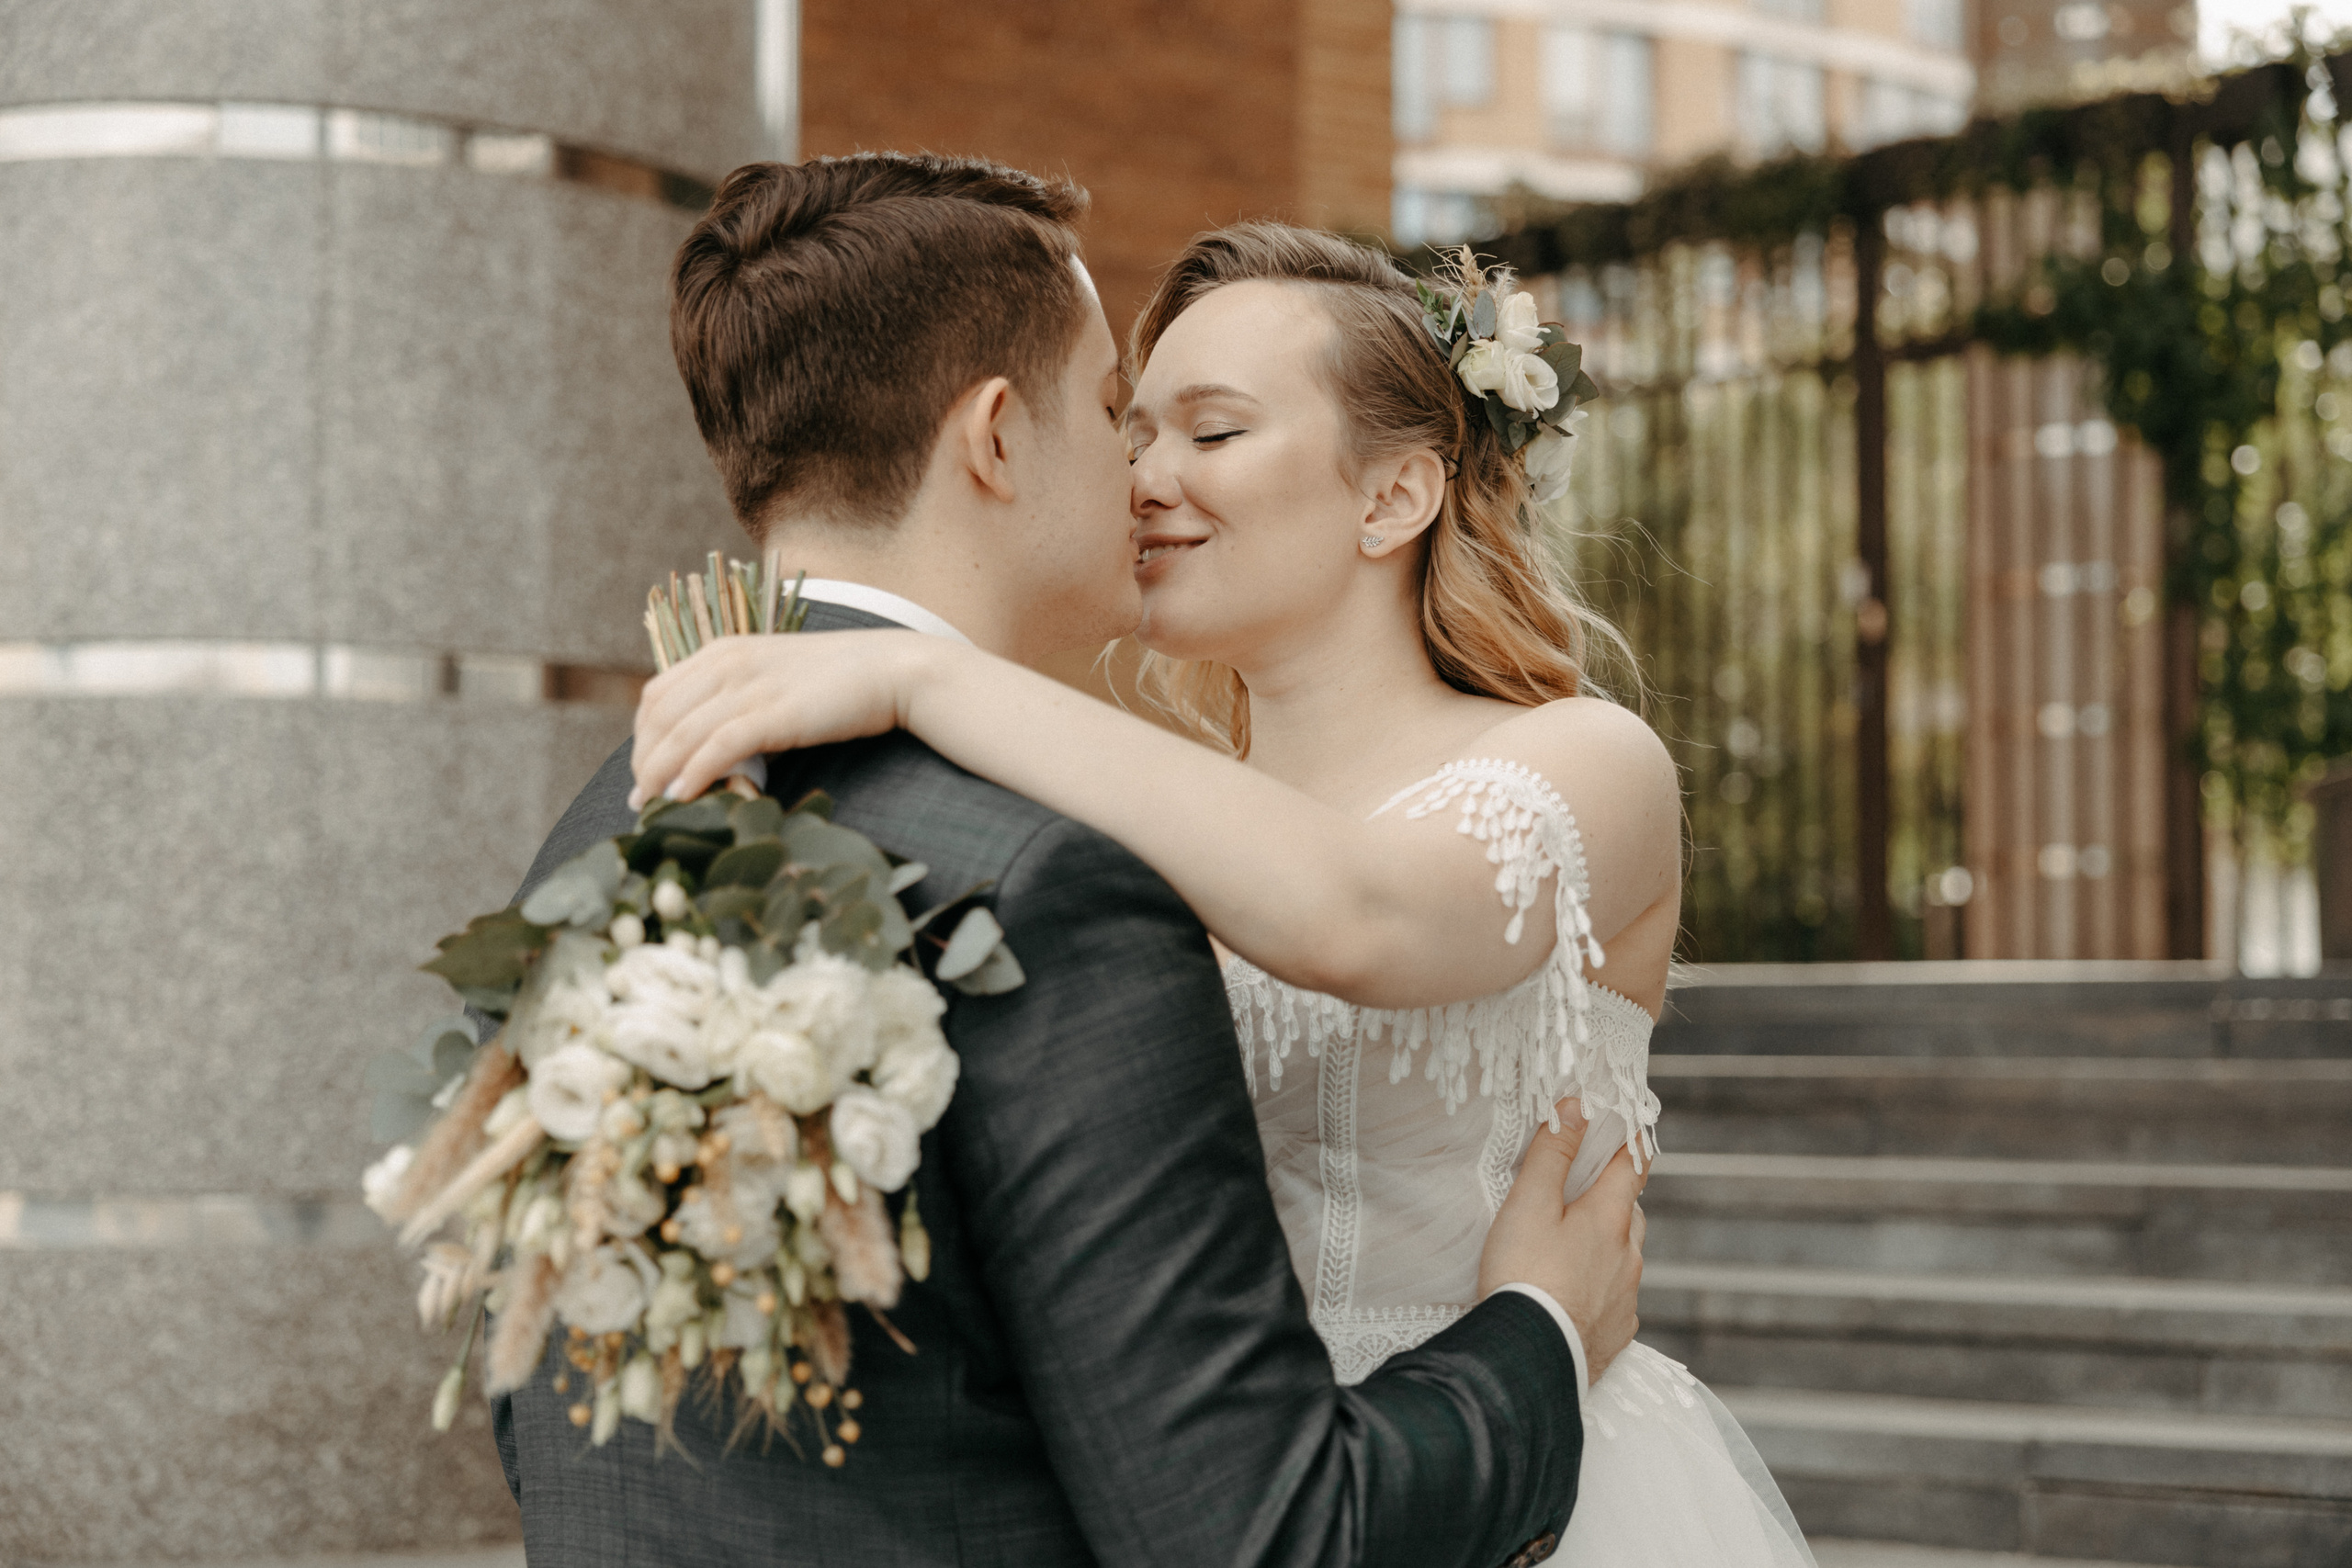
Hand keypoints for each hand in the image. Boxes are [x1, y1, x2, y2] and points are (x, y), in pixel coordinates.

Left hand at [627, 630, 943, 808]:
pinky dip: (694, 774)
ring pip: (680, 734)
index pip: (657, 694)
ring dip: (658, 775)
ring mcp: (750, 686)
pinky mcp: (774, 713)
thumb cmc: (839, 682)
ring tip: (653, 806)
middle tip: (641, 798)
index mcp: (723, 651)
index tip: (645, 769)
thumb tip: (714, 747)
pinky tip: (685, 796)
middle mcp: (727, 663)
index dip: (642, 736)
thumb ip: (741, 700)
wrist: (892, 670)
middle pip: (659, 716)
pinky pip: (718, 747)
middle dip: (643, 761)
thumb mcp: (775, 678)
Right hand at [1476, 1105, 1645, 1383]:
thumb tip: (1578, 1108)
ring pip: (1625, 1259)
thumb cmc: (1524, 1277)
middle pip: (1630, 1214)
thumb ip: (1553, 1154)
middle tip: (1587, 1191)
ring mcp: (1626, 1299)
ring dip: (1609, 1246)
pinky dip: (1601, 1290)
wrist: (1529, 1360)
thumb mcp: (1529, 1205)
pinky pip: (1617, 1301)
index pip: (1632, 1167)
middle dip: (1615, 1198)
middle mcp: (1628, 1258)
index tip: (1629, 1128)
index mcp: (1610, 1220)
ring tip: (1574, 1248)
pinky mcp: (1617, 1335)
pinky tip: (1576, 1297)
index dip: (1630, 1143)